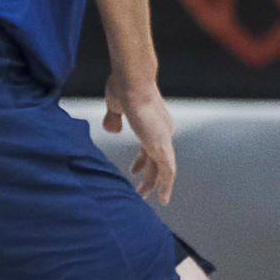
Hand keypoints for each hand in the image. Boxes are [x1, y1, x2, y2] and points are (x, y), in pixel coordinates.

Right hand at [104, 74, 175, 204]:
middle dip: (150, 176)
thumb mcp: (115, 106)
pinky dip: (166, 184)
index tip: (134, 171)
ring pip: (165, 168)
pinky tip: (163, 197)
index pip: (149, 147)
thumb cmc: (124, 86)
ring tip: (155, 200)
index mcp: (153, 123)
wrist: (132, 79)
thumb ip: (114, 118)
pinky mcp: (161, 145)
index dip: (142, 161)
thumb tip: (112, 129)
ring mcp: (163, 138)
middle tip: (143, 191)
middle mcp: (162, 132)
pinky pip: (167, 170)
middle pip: (157, 160)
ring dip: (159, 185)